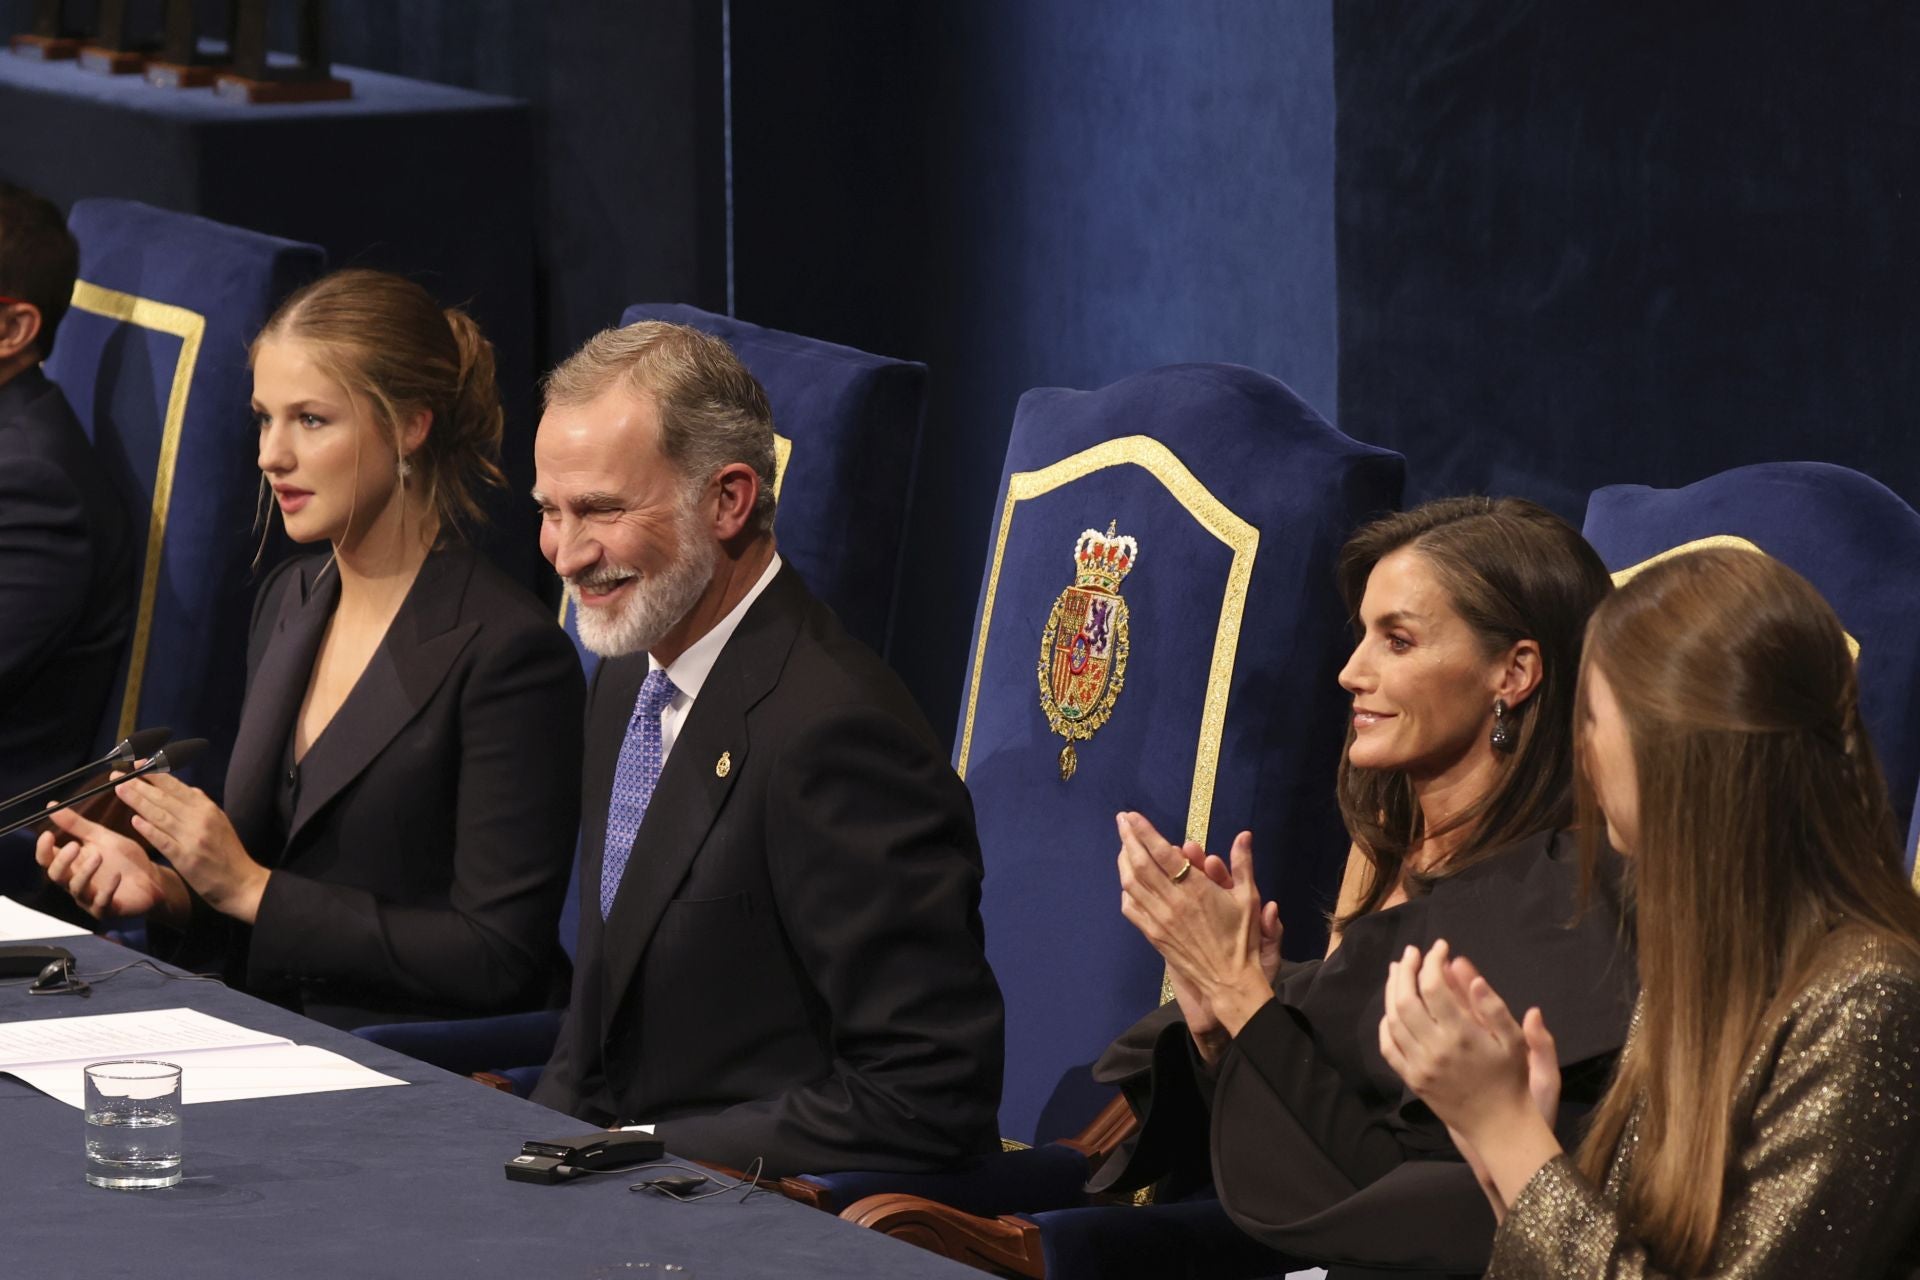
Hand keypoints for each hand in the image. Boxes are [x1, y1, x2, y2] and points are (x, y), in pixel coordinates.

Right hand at [36, 806, 187, 922]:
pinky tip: (116, 876)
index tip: (48, 834)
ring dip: (85, 872)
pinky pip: (101, 903)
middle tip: (75, 846)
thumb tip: (51, 806)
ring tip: (99, 856)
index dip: (43, 849)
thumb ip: (77, 825)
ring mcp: (90, 898)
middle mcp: (76, 882)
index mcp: (72, 864)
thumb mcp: (101, 837)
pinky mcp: (107, 909)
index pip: (47, 859)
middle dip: (63, 861)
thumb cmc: (125, 859)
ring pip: (76, 888)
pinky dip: (107, 889)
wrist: (153, 878)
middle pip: (56, 875)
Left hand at [114, 773, 268, 923]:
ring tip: (120, 790)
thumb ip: (202, 804)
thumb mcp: (220, 821)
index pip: (176, 786)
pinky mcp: (185, 858)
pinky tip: (135, 820)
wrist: (240, 882)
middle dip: (139, 785)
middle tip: (117, 776)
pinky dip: (149, 830)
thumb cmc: (228, 852)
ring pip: (160, 815)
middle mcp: (199, 819)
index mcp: (207, 808)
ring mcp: (192, 838)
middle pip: (164, 798)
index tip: (136, 765)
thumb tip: (187, 789)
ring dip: (138, 801)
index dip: (154, 774)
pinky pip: (163, 840)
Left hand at [1117, 813, 1274, 1038]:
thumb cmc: (1241, 938)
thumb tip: (1244, 835)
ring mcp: (1160, 920)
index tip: (1133, 816)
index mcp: (1196, 889)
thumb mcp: (1248, 898)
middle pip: (1141, 864)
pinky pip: (1132, 908)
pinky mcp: (1153, 935)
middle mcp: (1173, 902)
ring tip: (1123, 845)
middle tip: (1121, 821)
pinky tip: (1127, 880)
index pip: (1164, 853)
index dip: (1145, 831)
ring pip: (1132, 884)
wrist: (1228, 980)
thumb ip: (1243, 864)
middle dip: (1128, 838)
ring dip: (1124, 861)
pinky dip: (1126, 890)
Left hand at [1378, 940, 1563, 1212]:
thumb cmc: (1512, 1080)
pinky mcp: (1412, 1079)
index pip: (1434, 987)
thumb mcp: (1513, 1041)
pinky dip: (1386, 1024)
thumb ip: (1492, 1006)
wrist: (1499, 1126)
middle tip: (1412, 952)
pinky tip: (1391, 1009)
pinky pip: (1388, 1047)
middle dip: (1406, 969)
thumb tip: (1470, 975)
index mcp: (1462, 1035)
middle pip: (1406, 999)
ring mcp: (1419, 1065)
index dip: (1433, 961)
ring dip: (1392, 991)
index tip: (1440, 948)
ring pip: (1392, 1020)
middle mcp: (1434, 1048)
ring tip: (1399, 970)